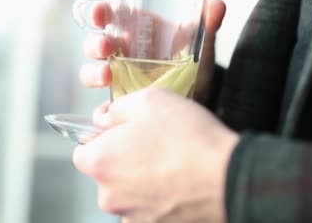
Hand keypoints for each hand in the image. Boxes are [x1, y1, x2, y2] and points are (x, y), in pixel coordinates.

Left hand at [73, 88, 238, 221]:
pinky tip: (179, 183)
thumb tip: (105, 118)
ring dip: (142, 180)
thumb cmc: (188, 137)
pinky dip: (159, 198)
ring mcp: (132, 217)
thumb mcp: (148, 101)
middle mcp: (109, 196)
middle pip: (107, 175)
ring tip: (171, 163)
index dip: (102, 139)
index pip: (82, 152)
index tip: (122, 133)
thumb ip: (116, 109)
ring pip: (129, 193)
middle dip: (123, 160)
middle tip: (153, 144)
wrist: (228, 176)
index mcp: (99, 162)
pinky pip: (148, 209)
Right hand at [79, 0, 226, 102]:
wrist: (201, 96)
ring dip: (93, 73)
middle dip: (95, 44)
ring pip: (91, 73)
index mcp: (133, 30)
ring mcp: (118, 79)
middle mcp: (120, 53)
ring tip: (107, 76)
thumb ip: (208, 24)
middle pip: (94, 45)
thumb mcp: (201, 43)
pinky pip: (102, 108)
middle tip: (106, 47)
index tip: (101, 13)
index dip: (98, 12)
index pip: (107, 16)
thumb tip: (218, 5)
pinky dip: (101, 110)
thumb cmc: (194, 62)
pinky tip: (106, 112)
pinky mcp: (120, 104)